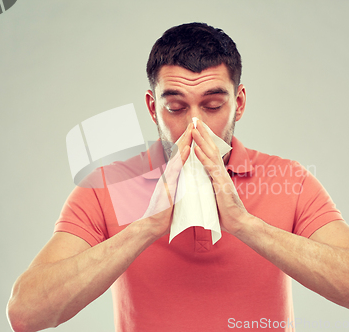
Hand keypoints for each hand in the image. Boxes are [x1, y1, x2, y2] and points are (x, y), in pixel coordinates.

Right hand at [139, 123, 192, 238]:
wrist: (153, 225)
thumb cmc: (165, 212)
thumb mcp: (176, 194)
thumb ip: (180, 184)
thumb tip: (187, 179)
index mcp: (173, 176)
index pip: (181, 156)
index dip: (187, 143)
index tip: (195, 131)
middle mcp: (169, 174)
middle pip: (178, 152)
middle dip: (186, 137)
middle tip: (193, 123)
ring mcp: (167, 179)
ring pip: (177, 157)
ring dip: (184, 142)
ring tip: (191, 130)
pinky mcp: (167, 186)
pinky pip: (175, 170)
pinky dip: (181, 158)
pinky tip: (187, 149)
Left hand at [191, 120, 248, 234]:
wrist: (238, 223)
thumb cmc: (226, 212)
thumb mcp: (215, 195)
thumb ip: (210, 185)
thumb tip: (203, 181)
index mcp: (218, 174)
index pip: (210, 153)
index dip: (204, 140)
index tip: (197, 128)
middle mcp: (220, 172)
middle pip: (211, 148)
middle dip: (203, 134)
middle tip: (195, 120)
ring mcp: (221, 177)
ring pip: (210, 154)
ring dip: (201, 141)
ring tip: (193, 129)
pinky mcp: (220, 184)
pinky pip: (210, 168)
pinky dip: (202, 158)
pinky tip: (196, 149)